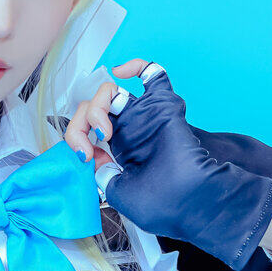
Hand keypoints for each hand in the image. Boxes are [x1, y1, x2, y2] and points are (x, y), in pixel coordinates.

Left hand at [75, 63, 271, 270]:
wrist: (195, 199)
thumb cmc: (167, 204)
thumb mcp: (121, 195)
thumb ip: (103, 176)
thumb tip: (94, 160)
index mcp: (118, 153)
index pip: (86, 133)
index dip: (77, 140)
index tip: (85, 157)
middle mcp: (128, 131)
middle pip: (91, 110)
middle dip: (80, 126)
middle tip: (91, 145)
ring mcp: (143, 117)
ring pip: (109, 92)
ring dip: (97, 105)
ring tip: (104, 130)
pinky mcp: (161, 106)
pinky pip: (151, 74)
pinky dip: (136, 66)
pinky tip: (122, 71)